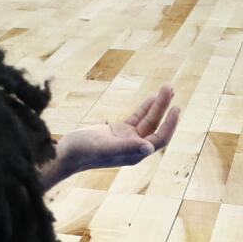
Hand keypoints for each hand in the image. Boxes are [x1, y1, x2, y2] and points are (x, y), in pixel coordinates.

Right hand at [58, 85, 180, 175]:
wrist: (66, 153)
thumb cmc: (83, 151)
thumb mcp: (105, 147)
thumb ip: (126, 148)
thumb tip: (148, 148)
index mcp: (135, 154)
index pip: (160, 138)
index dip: (170, 124)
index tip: (176, 108)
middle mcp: (134, 147)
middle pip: (155, 126)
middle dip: (163, 107)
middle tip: (170, 88)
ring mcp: (127, 139)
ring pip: (147, 120)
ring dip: (156, 105)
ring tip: (165, 88)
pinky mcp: (118, 132)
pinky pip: (137, 119)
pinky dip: (144, 108)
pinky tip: (151, 98)